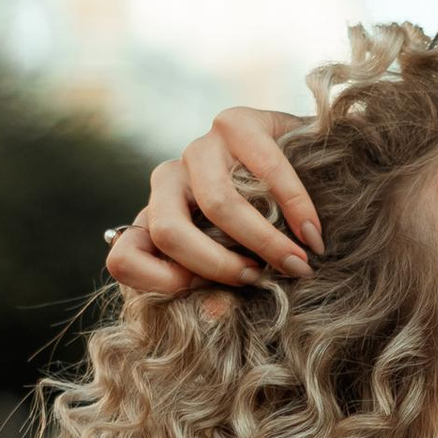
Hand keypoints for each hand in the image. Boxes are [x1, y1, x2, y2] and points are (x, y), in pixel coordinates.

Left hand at [104, 107, 321, 296]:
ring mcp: (200, 147)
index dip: (158, 283)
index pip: (124, 257)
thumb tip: (215, 315)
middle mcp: (169, 180)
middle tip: (258, 280)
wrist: (314, 171)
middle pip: (167, 230)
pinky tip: (313, 234)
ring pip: (217, 203)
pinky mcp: (237, 123)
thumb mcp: (239, 266)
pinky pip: (266, 172)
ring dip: (263, 242)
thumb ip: (222, 291)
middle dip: (216, 266)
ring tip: (297, 263)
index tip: (206, 295)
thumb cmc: (270, 231)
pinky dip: (295, 210)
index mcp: (158, 219)